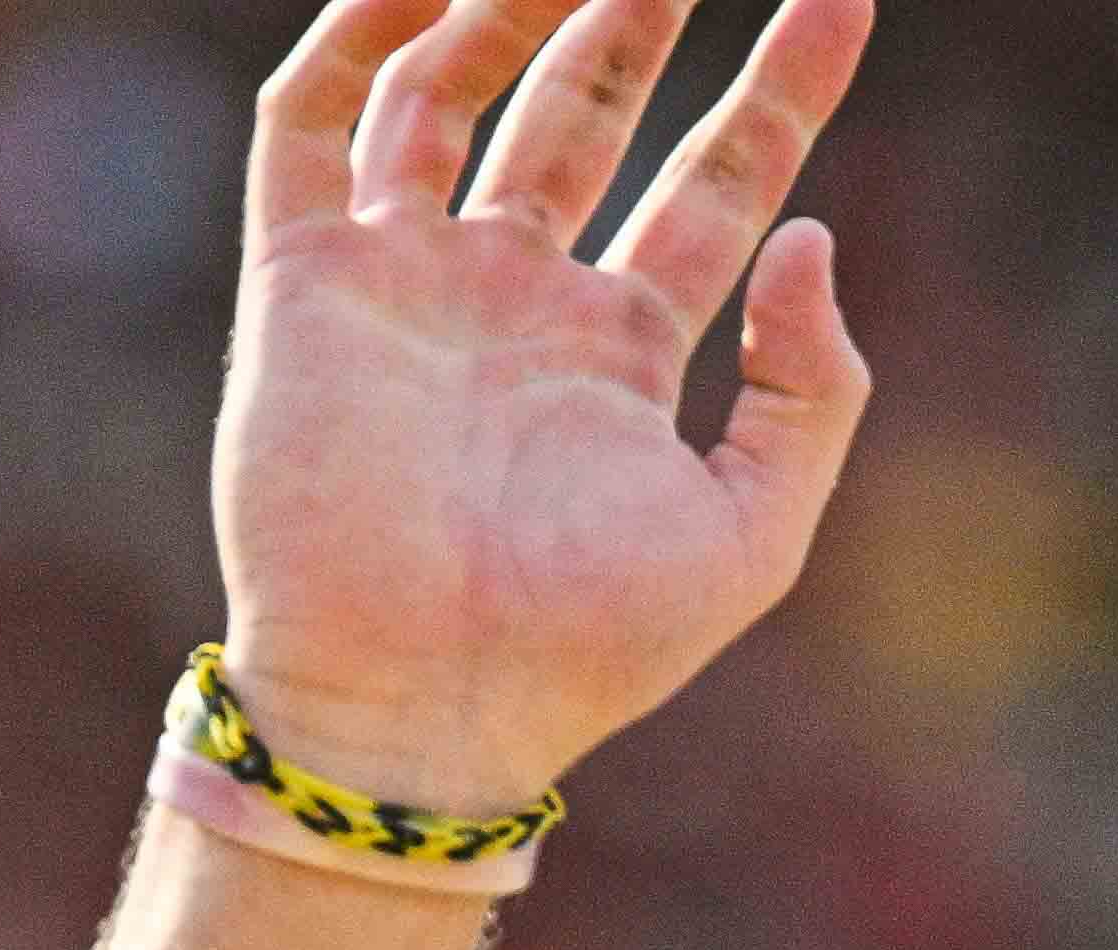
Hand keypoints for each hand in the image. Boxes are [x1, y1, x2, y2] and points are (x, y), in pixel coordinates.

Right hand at [210, 0, 874, 820]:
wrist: (420, 710)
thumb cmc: (585, 651)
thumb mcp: (752, 536)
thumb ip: (811, 392)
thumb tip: (813, 239)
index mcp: (621, 353)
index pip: (717, 180)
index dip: (785, 85)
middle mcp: (514, 300)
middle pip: (586, 105)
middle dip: (640, 8)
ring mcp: (407, 281)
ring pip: (453, 87)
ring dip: (514, 0)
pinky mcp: (305, 283)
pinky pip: (314, 118)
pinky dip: (362, 30)